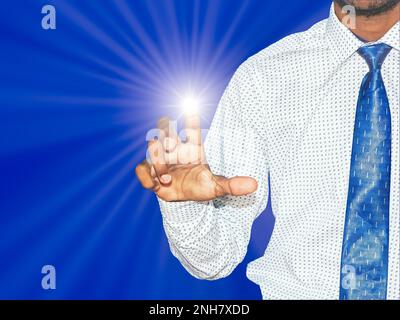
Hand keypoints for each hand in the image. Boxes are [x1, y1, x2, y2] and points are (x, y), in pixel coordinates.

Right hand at [135, 115, 257, 201]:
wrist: (182, 200)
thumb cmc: (199, 185)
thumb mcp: (216, 186)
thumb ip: (232, 185)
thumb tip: (255, 185)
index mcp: (192, 148)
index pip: (192, 128)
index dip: (191, 116)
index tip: (191, 103)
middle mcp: (175, 149)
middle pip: (165, 126)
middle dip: (165, 131)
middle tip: (172, 144)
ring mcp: (161, 159)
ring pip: (152, 146)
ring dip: (159, 160)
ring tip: (168, 177)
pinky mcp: (150, 172)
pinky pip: (141, 168)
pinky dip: (146, 176)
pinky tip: (156, 185)